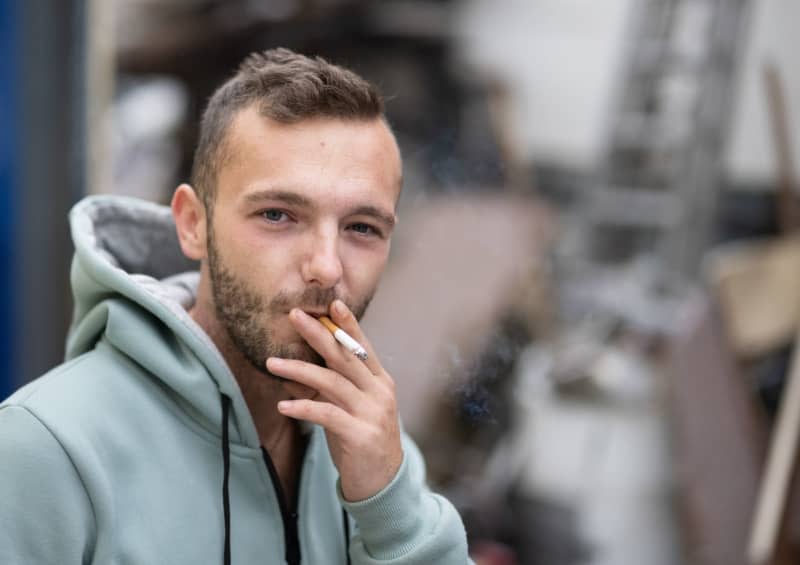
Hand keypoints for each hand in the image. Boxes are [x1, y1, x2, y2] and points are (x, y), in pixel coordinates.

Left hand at [266, 299, 402, 501]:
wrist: (382, 484)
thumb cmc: (361, 440)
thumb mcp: (348, 409)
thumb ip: (329, 389)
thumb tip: (293, 370)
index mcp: (380, 382)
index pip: (362, 347)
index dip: (347, 324)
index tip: (331, 303)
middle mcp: (380, 392)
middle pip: (345, 357)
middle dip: (318, 334)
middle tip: (294, 316)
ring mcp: (373, 413)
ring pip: (332, 383)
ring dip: (299, 370)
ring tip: (271, 363)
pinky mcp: (361, 435)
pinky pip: (327, 415)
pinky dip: (303, 407)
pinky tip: (283, 404)